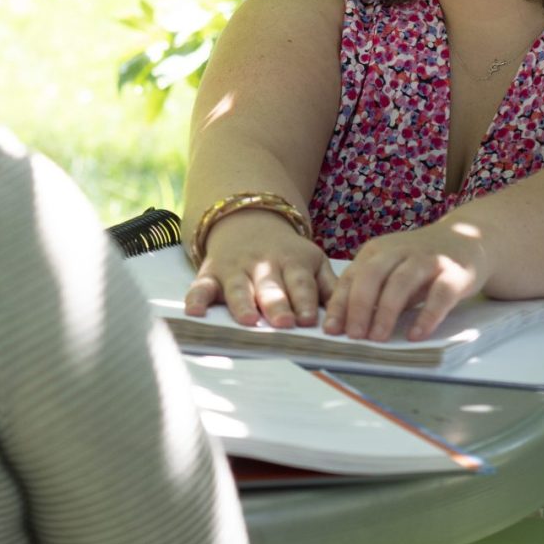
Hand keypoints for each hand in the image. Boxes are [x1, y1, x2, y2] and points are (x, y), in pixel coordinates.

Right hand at [184, 211, 336, 328]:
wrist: (247, 221)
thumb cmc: (286, 253)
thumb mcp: (312, 260)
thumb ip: (329, 286)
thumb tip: (348, 316)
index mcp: (293, 262)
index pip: (300, 283)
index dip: (304, 301)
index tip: (308, 320)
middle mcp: (262, 265)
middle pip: (270, 286)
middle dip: (276, 304)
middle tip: (283, 323)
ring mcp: (235, 269)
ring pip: (238, 288)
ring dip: (242, 304)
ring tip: (248, 321)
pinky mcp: (211, 274)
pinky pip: (201, 286)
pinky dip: (196, 299)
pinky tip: (194, 312)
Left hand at [324, 219, 490, 341]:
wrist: (469, 239)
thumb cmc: (420, 262)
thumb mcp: (390, 271)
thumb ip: (371, 291)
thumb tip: (344, 325)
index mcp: (377, 251)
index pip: (352, 277)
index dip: (339, 303)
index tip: (330, 329)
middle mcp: (399, 250)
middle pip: (372, 275)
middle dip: (359, 306)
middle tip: (354, 335)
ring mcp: (427, 259)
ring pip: (401, 282)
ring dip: (387, 312)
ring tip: (378, 338)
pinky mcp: (454, 272)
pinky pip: (439, 294)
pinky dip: (426, 316)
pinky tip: (416, 335)